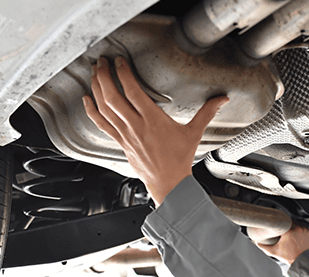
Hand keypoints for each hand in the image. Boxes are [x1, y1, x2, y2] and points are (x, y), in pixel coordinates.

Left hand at [83, 56, 227, 204]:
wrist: (169, 183)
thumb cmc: (179, 160)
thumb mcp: (194, 133)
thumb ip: (206, 113)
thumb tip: (222, 99)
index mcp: (154, 121)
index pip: (133, 91)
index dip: (124, 73)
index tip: (120, 61)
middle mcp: (136, 127)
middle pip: (113, 97)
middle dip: (105, 76)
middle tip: (103, 62)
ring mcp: (126, 135)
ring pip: (105, 108)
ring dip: (97, 89)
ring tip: (95, 74)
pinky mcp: (121, 142)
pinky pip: (102, 125)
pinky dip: (92, 111)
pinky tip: (87, 100)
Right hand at [256, 225, 308, 264]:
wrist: (302, 260)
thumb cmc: (289, 257)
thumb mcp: (274, 252)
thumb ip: (263, 247)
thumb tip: (256, 242)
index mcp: (289, 231)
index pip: (281, 221)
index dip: (278, 223)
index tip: (276, 225)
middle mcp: (297, 228)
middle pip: (288, 221)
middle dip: (284, 224)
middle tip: (281, 228)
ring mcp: (303, 230)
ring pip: (295, 222)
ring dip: (291, 225)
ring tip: (287, 230)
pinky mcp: (307, 232)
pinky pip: (301, 226)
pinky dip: (298, 228)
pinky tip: (294, 232)